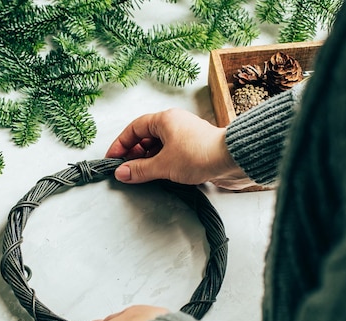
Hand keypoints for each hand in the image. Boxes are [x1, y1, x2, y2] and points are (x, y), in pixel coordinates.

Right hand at [105, 108, 246, 185]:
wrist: (233, 159)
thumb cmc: (200, 154)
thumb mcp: (163, 165)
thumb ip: (139, 170)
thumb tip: (122, 172)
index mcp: (165, 120)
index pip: (134, 128)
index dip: (120, 144)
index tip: (112, 159)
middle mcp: (175, 124)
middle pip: (146, 137)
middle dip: (134, 154)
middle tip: (125, 170)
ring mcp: (185, 136)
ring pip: (159, 146)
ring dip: (148, 160)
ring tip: (141, 175)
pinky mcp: (195, 149)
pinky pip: (171, 154)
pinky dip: (162, 163)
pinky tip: (159, 175)